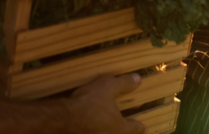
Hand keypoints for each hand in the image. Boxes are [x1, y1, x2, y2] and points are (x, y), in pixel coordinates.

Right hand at [0, 72, 143, 133]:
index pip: (134, 128)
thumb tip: (138, 79)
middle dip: (124, 132)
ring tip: (107, 128)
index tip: (143, 127)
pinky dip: (94, 131)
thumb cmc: (90, 103)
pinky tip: (90, 128)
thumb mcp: (108, 87)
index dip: (139, 126)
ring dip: (108, 132)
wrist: (65, 118)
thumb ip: (124, 84)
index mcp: (120, 127)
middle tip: (125, 130)